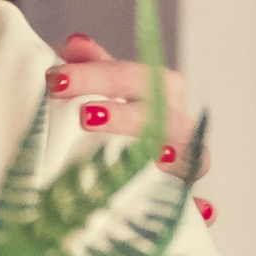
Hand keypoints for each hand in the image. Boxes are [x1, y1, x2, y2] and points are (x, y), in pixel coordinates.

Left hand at [46, 32, 207, 206]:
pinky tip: (198, 211)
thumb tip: (76, 44)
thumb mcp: (102, 86)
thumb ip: (92, 66)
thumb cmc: (114, 111)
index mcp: (162, 90)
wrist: (131, 150)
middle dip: (127, 116)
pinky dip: (199, 206)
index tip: (56, 80)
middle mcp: (178, 125)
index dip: (99, 75)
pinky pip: (197, 204)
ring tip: (157, 156)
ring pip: (193, 157)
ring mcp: (185, 163)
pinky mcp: (181, 199)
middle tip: (85, 116)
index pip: (136, 76)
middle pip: (165, 117)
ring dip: (176, 157)